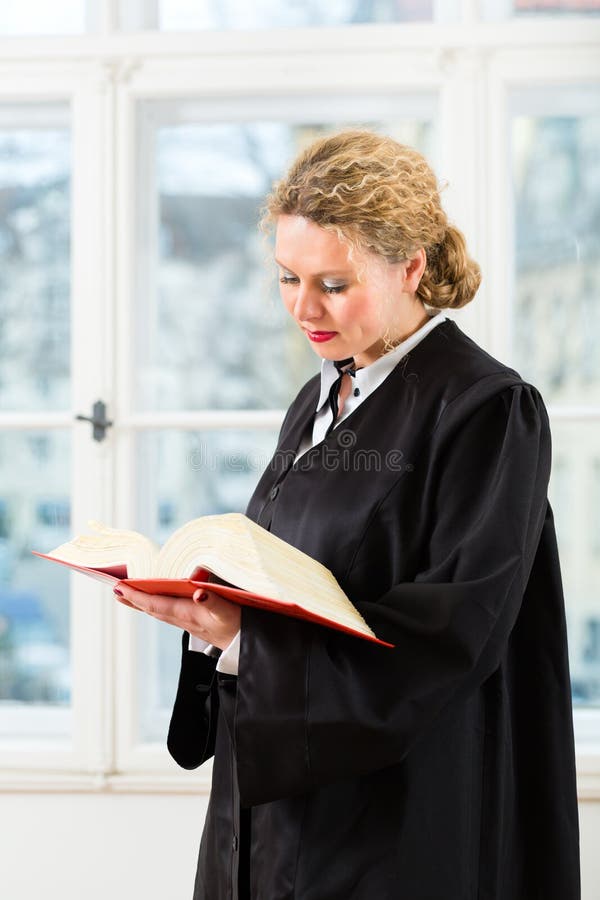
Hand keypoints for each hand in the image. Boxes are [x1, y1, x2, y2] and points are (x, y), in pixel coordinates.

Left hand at [113, 585, 240, 650]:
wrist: (248, 645)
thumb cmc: (239, 626)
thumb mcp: (228, 612)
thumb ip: (213, 602)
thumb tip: (198, 593)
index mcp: (188, 614)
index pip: (156, 604)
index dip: (137, 596)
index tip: (120, 588)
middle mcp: (184, 620)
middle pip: (152, 609)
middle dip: (133, 600)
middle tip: (115, 591)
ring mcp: (188, 623)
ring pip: (159, 612)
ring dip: (142, 604)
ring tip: (127, 597)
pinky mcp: (195, 623)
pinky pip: (168, 614)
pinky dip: (156, 606)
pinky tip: (155, 604)